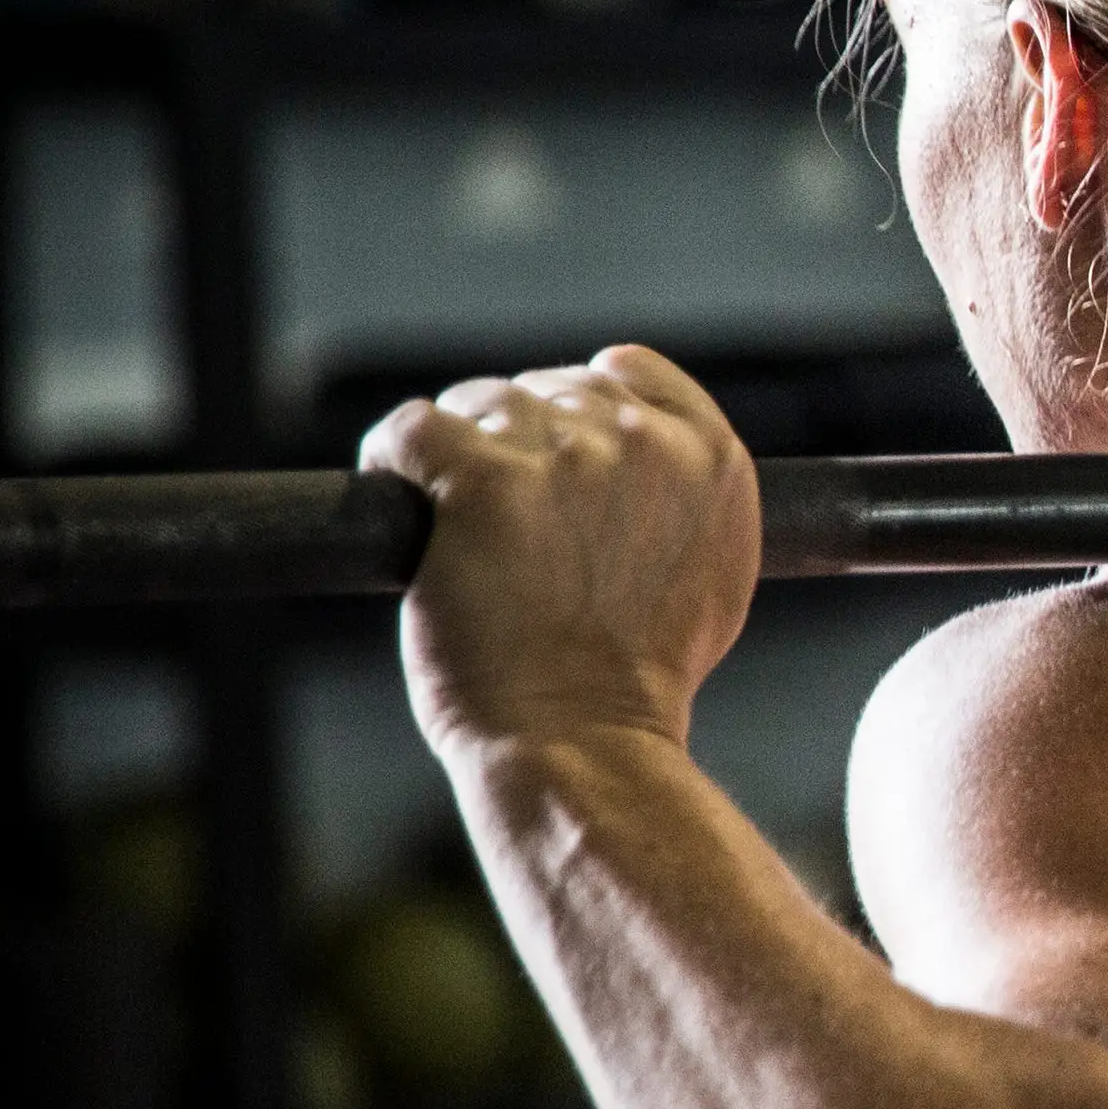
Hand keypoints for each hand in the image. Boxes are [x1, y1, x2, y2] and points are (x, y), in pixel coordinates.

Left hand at [360, 345, 759, 757]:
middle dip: (518, 441)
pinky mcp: (481, 480)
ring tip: (461, 530)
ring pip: (478, 405)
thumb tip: (633, 460)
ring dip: (460, 456)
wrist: (588, 737)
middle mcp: (645, 442)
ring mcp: (564, 457)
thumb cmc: (642, 678)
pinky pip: (411, 429)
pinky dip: (393, 461)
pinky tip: (407, 505)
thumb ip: (685, 495)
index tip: (556, 458)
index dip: (581, 406)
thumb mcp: (715, 572)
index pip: (625, 371)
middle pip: (546, 389)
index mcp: (712, 458)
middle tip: (505, 520)